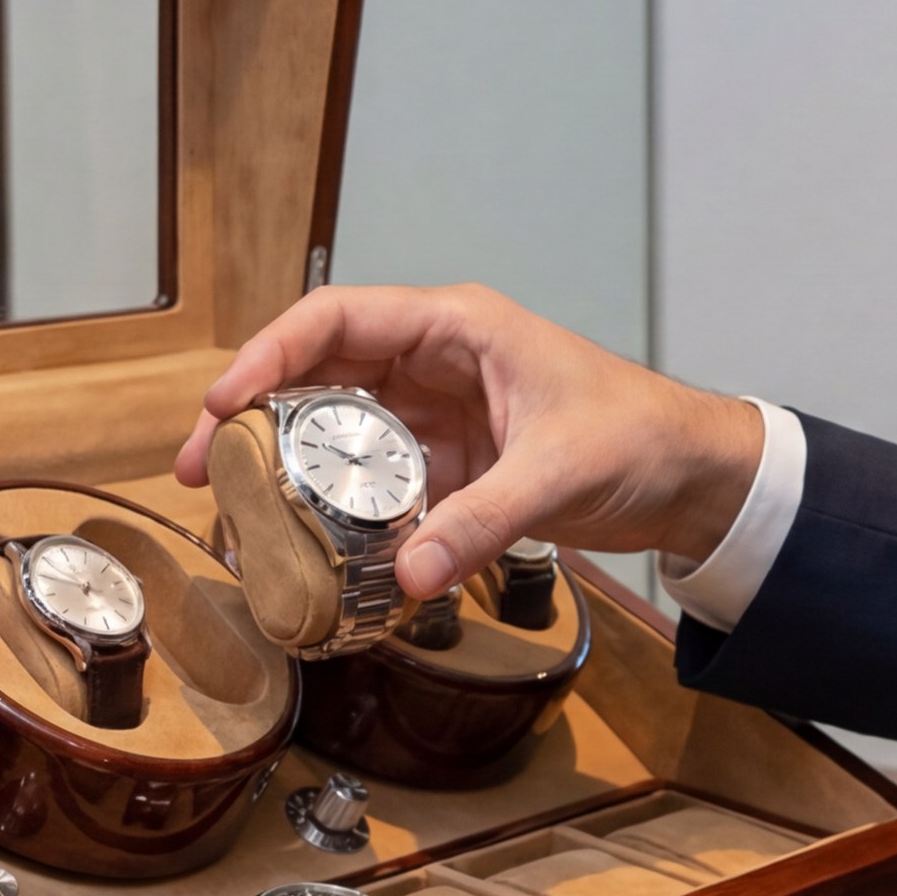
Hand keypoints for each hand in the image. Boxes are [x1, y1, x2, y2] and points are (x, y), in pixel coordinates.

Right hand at [181, 285, 765, 600]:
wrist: (694, 476)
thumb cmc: (641, 437)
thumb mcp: (558, 472)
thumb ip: (482, 522)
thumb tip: (409, 575)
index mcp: (456, 327)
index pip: (337, 320)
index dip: (269, 355)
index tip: (220, 404)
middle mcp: (435, 361)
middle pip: (318, 374)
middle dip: (252, 418)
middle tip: (202, 474)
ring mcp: (438, 414)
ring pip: (338, 430)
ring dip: (287, 467)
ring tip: (234, 514)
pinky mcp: (450, 464)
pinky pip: (376, 481)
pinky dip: (339, 509)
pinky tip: (306, 545)